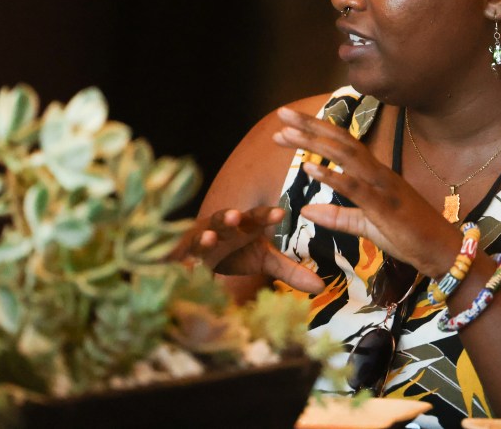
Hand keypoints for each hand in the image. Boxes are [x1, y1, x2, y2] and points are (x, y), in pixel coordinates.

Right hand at [181, 206, 324, 293]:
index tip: (280, 213)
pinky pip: (179, 258)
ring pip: (201, 236)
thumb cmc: (236, 253)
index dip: (267, 215)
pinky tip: (183, 270)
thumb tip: (321, 286)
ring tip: (208, 239)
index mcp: (243, 226)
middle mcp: (221, 229)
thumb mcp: (263, 261)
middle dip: (229, 218)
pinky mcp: (181, 255)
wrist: (200, 255)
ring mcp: (199, 240)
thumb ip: (290, 271)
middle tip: (235, 217)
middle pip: (225, 221)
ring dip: (204, 237)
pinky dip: (180, 263)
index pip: (257, 217)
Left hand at [273, 107, 459, 276]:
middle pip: (341, 141)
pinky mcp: (385, 206)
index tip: (287, 125)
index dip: (316, 131)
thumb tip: (305, 209)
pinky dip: (332, 175)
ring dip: (315, 142)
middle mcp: (379, 173)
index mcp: (375, 174)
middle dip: (310, 126)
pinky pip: (355, 187)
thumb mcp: (365, 226)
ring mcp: (383, 187)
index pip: (342, 145)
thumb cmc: (408, 236)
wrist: (441, 252)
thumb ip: (337, 216)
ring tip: (287, 133)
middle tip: (282, 113)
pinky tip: (309, 167)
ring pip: (346, 156)